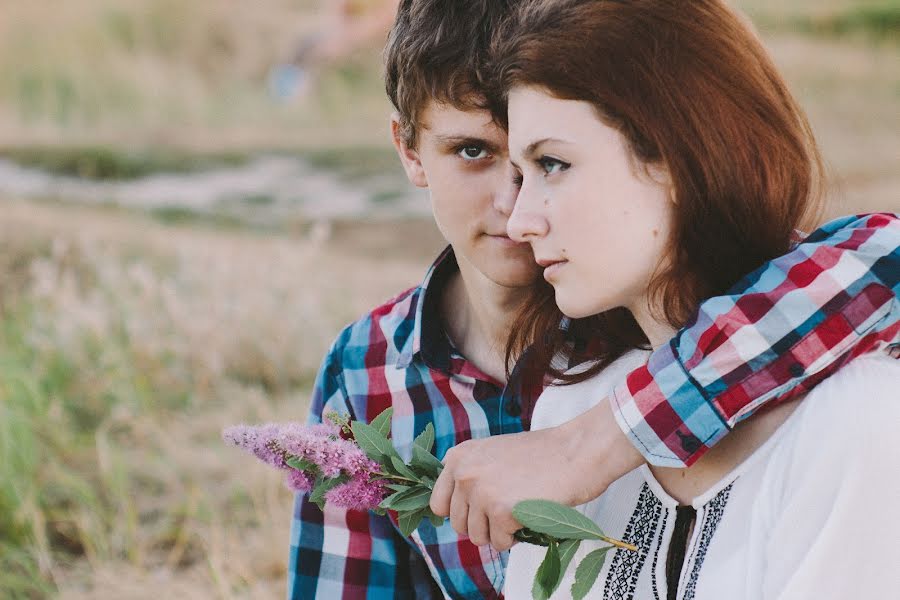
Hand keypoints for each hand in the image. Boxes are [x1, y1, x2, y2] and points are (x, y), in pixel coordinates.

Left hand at [429, 397, 643, 550]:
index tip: (478, 512)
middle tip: (506, 512)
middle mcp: (465, 474)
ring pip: (476, 537)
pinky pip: (500, 543)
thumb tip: (454, 510)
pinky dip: (515, 538)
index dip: (460, 512)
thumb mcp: (493, 453)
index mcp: (459, 457)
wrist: (576, 451)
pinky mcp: (502, 512)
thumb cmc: (541, 454)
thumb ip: (471, 474)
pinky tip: (529, 517)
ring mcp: (482, 493)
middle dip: (481, 525)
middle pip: (457, 524)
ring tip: (519, 512)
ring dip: (498, 532)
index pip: (438, 504)